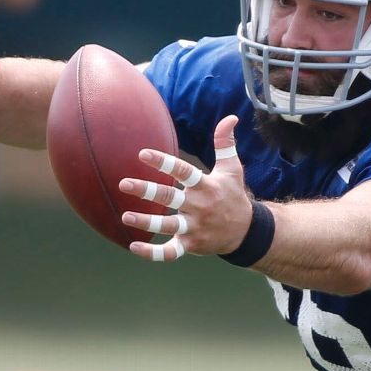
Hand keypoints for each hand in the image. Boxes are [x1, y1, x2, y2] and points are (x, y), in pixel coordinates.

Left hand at [118, 115, 252, 261]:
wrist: (246, 232)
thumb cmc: (233, 195)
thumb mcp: (232, 169)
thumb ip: (225, 144)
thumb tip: (230, 117)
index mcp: (207, 186)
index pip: (184, 172)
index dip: (164, 163)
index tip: (143, 153)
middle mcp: (199, 207)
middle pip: (170, 198)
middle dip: (147, 191)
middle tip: (124, 183)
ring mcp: (194, 228)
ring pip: (168, 226)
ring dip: (146, 222)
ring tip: (125, 216)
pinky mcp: (190, 245)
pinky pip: (170, 253)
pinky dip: (153, 253)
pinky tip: (133, 246)